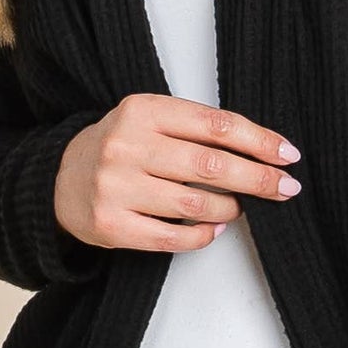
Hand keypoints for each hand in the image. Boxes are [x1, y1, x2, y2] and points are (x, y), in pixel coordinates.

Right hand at [53, 94, 301, 253]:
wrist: (60, 179)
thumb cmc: (121, 147)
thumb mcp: (151, 120)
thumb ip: (196, 128)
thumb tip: (264, 150)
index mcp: (142, 110)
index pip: (215, 125)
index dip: (258, 141)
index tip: (287, 155)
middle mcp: (126, 146)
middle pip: (210, 165)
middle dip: (258, 179)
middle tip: (286, 187)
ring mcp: (116, 187)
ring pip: (196, 204)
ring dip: (231, 208)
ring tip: (241, 207)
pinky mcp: (111, 225)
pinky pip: (173, 236)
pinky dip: (203, 234)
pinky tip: (215, 227)